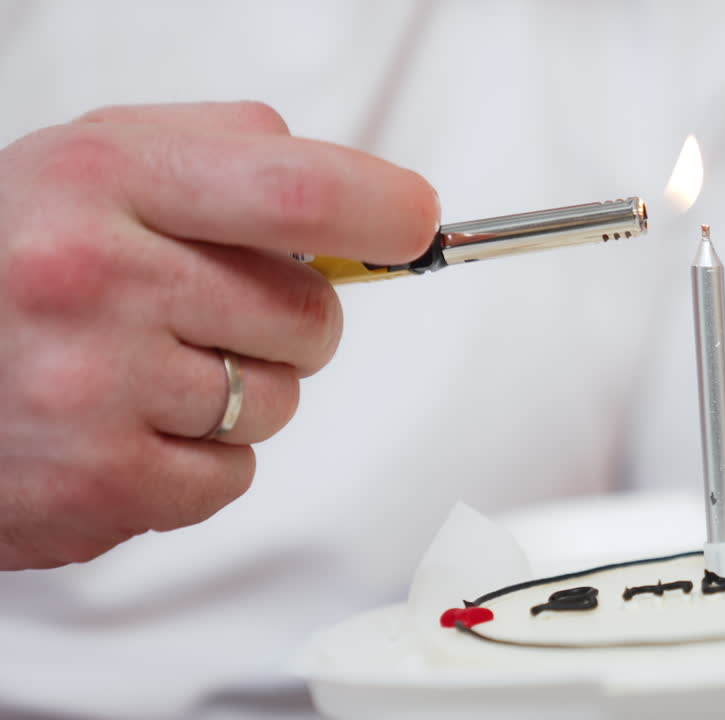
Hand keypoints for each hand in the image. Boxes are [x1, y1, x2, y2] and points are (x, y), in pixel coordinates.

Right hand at [0, 102, 439, 568]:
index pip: (295, 192)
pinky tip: (128, 426)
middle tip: (211, 311)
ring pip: (278, 402)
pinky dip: (200, 459)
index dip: (382, 209)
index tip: (415, 224)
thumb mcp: (94, 160)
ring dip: (240, 392)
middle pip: (310, 315)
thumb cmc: (6, 259)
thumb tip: (357, 196)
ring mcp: (94, 388)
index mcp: (104, 179)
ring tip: (145, 369)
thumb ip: (223, 154)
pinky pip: (234, 476)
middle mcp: (94, 278)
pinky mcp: (99, 484)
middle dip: (290, 321)